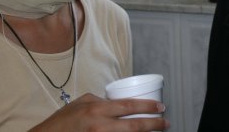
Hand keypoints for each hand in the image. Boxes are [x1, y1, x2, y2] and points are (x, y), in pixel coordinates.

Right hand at [29, 93, 169, 130]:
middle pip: (134, 126)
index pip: (128, 106)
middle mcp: (99, 126)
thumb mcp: (82, 103)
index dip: (148, 106)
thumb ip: (102, 101)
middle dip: (154, 124)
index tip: (160, 107)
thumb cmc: (63, 122)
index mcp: (96, 109)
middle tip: (165, 123)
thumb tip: (121, 103)